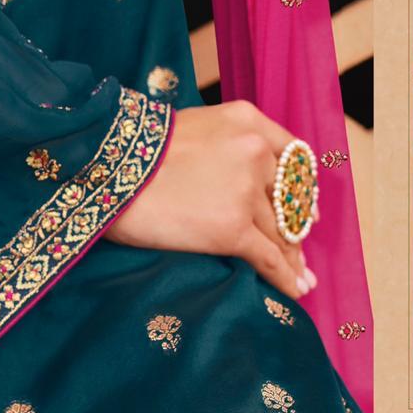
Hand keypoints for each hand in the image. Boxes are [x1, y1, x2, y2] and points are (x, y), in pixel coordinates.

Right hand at [104, 100, 316, 298]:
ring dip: (294, 259)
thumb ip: (224, 145)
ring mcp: (245, 192)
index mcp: (247, 122)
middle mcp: (255, 153)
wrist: (107, 171)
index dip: (302, 188)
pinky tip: (295, 289)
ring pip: (281, 233)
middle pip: (287, 200)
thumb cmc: (135, 151)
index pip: (293, 158)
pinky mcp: (232, 229)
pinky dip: (285, 277)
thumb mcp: (192, 127)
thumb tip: (238, 177)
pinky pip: (269, 258)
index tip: (305, 209)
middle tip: (302, 251)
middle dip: (296, 230)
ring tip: (303, 276)